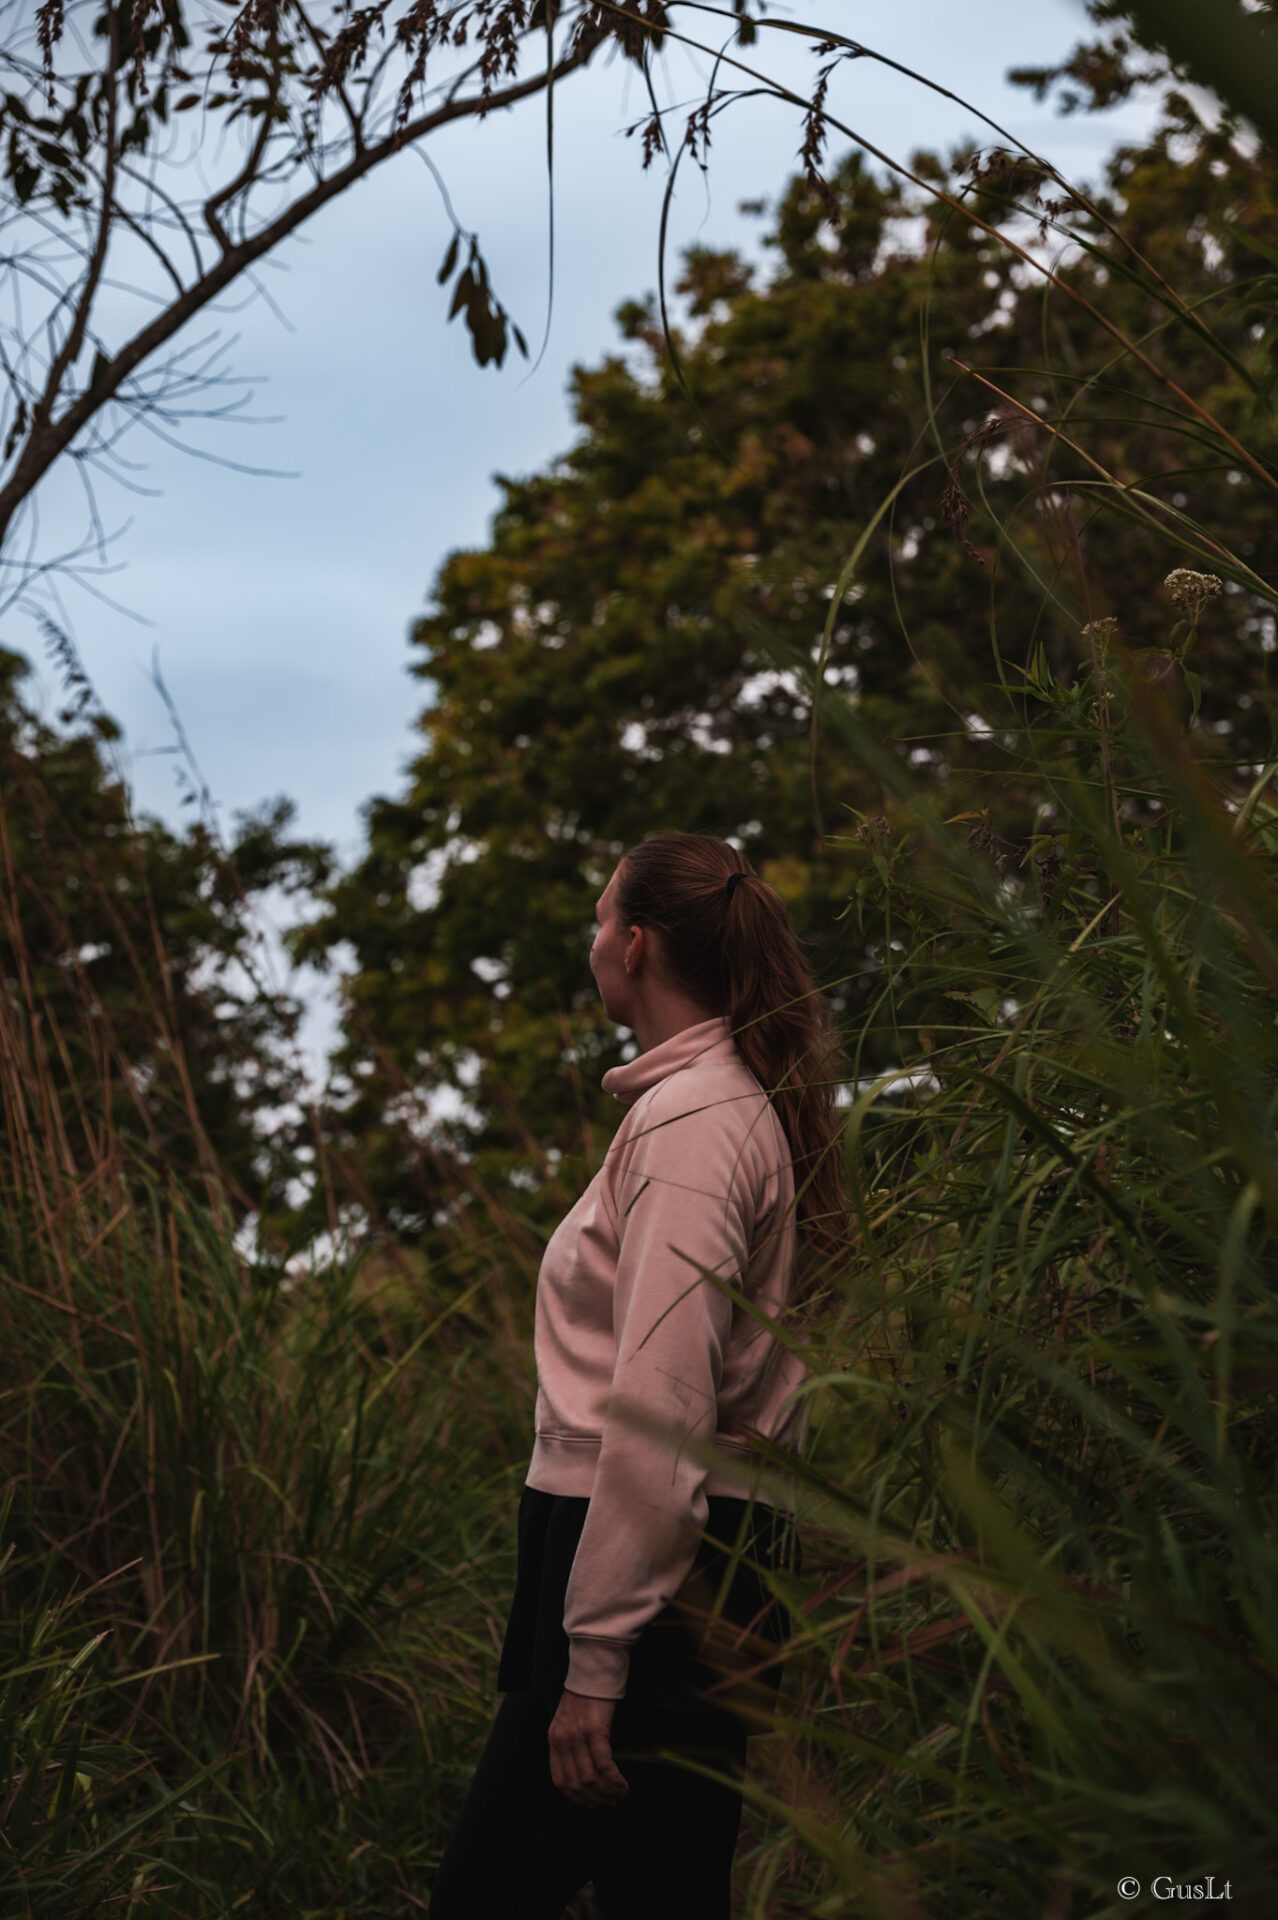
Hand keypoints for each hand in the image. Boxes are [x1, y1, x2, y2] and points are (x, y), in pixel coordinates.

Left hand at [547, 1688, 629, 1808]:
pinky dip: (615, 1780)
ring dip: (607, 1792)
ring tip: (620, 1794)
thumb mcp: (568, 1722)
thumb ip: (570, 1745)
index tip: (590, 1803)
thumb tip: (584, 1775)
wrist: (593, 1672)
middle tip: (611, 1802)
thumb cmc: (584, 1697)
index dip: (576, 1797)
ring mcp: (578, 1736)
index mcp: (553, 1740)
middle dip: (595, 1798)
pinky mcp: (595, 1731)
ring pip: (591, 1778)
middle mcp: (563, 1741)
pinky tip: (624, 1785)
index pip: (559, 1780)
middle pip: (577, 1783)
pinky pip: (605, 1764)